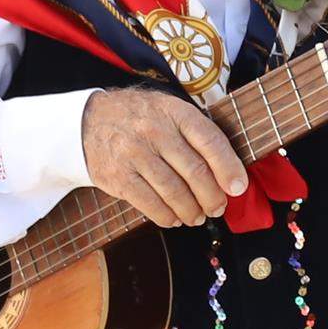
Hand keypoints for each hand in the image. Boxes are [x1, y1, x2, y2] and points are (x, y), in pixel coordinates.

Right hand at [82, 87, 249, 226]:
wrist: (88, 120)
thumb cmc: (141, 118)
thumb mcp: (169, 110)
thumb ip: (196, 133)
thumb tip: (229, 171)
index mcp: (176, 113)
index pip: (211, 142)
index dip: (229, 169)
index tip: (238, 188)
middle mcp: (156, 131)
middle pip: (196, 172)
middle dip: (213, 197)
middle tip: (218, 207)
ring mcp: (135, 154)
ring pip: (174, 192)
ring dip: (191, 211)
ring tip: (197, 217)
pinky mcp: (118, 176)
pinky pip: (150, 204)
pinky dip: (166, 216)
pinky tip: (174, 218)